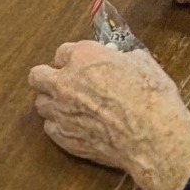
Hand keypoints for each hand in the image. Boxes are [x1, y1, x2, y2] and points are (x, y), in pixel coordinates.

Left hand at [29, 40, 189, 189]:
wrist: (152, 137)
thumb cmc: (151, 99)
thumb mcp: (143, 64)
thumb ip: (123, 59)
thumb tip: (121, 60)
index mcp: (84, 57)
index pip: (63, 52)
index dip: (73, 59)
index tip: (81, 64)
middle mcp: (65, 82)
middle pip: (37, 76)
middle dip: (48, 77)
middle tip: (64, 82)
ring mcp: (61, 112)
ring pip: (41, 103)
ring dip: (53, 103)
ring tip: (70, 107)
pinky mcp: (64, 137)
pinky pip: (50, 128)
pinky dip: (60, 126)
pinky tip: (76, 126)